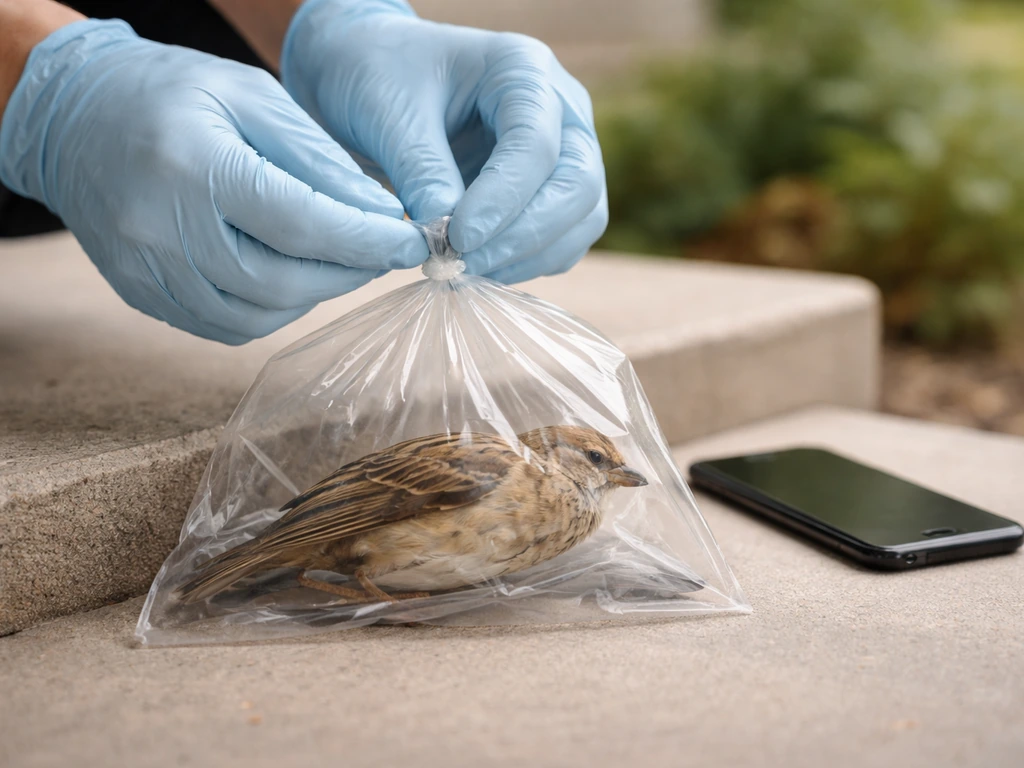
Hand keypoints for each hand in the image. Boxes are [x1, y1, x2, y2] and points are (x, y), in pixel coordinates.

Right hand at [0, 19, 426, 343]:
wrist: (74, 116)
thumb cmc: (171, 92)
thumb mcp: (251, 96)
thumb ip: (317, 157)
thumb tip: (380, 214)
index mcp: (193, 165)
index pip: (301, 225)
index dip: (366, 242)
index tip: (412, 242)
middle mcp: (163, 228)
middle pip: (282, 282)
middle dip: (349, 274)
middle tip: (384, 253)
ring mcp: (146, 270)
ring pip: (257, 316)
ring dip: (315, 297)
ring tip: (341, 264)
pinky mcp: (142, 294)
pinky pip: (224, 326)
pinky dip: (273, 311)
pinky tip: (292, 279)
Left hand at [280, 0, 607, 283]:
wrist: (371, 78)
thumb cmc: (378, 77)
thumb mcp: (387, 112)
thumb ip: (422, 171)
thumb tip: (448, 239)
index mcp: (523, 69)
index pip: (536, 145)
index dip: (503, 199)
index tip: (456, 239)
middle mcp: (560, 110)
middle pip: (577, 186)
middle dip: (523, 236)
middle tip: (462, 265)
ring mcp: (565, 153)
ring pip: (581, 220)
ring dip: (527, 258)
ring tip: (463, 272)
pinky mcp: (552, 193)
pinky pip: (561, 241)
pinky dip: (525, 264)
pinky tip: (476, 269)